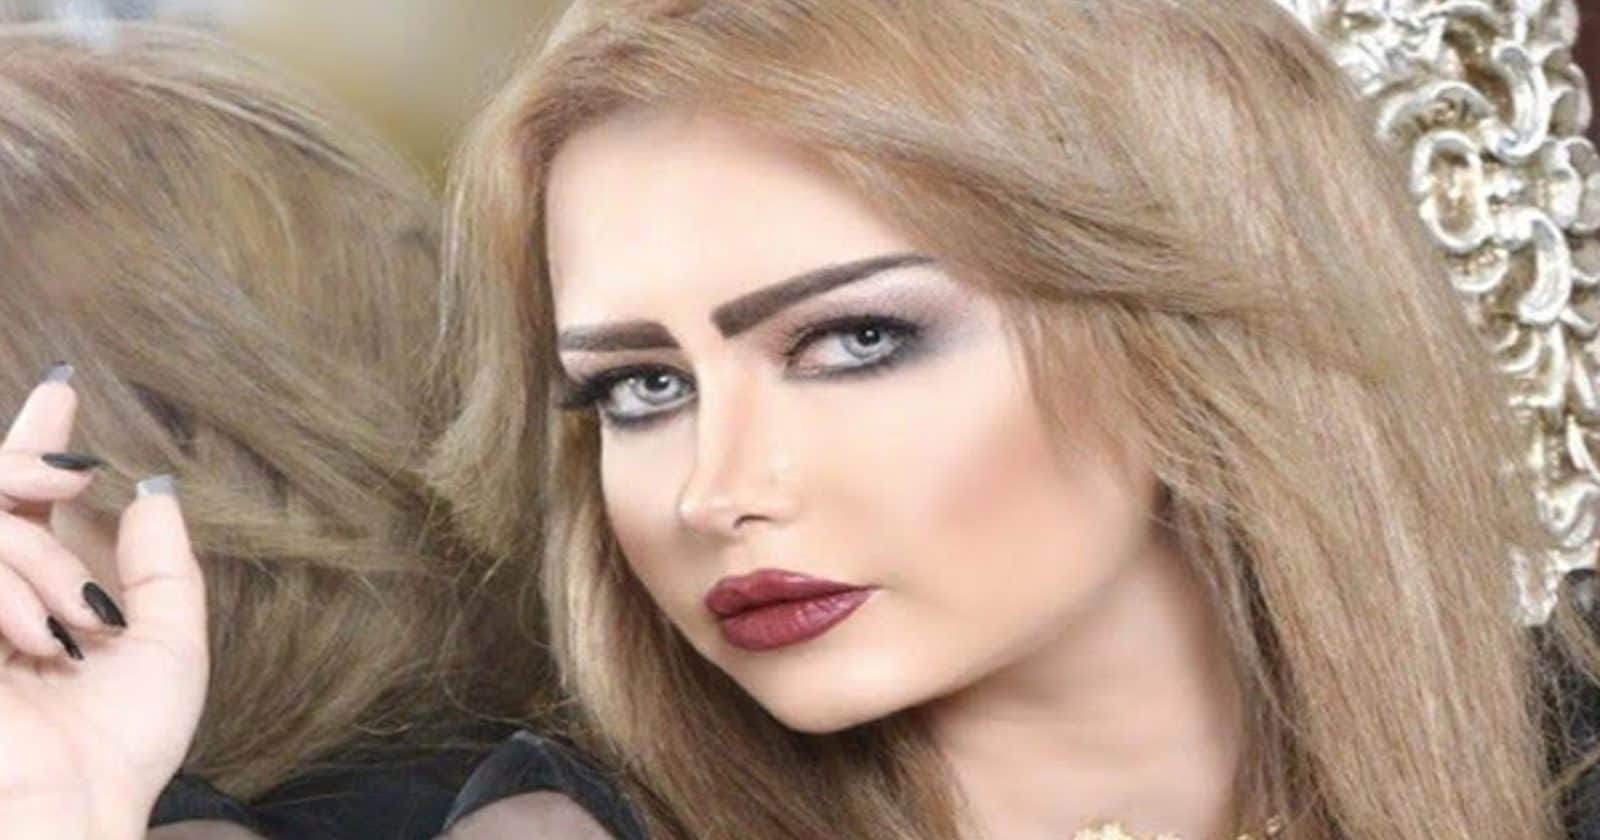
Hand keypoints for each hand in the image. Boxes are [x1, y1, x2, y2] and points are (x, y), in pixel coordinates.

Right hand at [0, 365, 207, 839]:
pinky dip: (8, 590)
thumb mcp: (168, 646)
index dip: (37, 441)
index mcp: (39, 595)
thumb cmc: (118, 747)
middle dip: (31, 466)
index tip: (64, 388)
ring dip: (41, 562)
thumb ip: (162, 567)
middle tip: (76, 474)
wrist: (69, 811)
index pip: (22, 498)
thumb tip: (154, 491)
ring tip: (76, 626)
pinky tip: (37, 640)